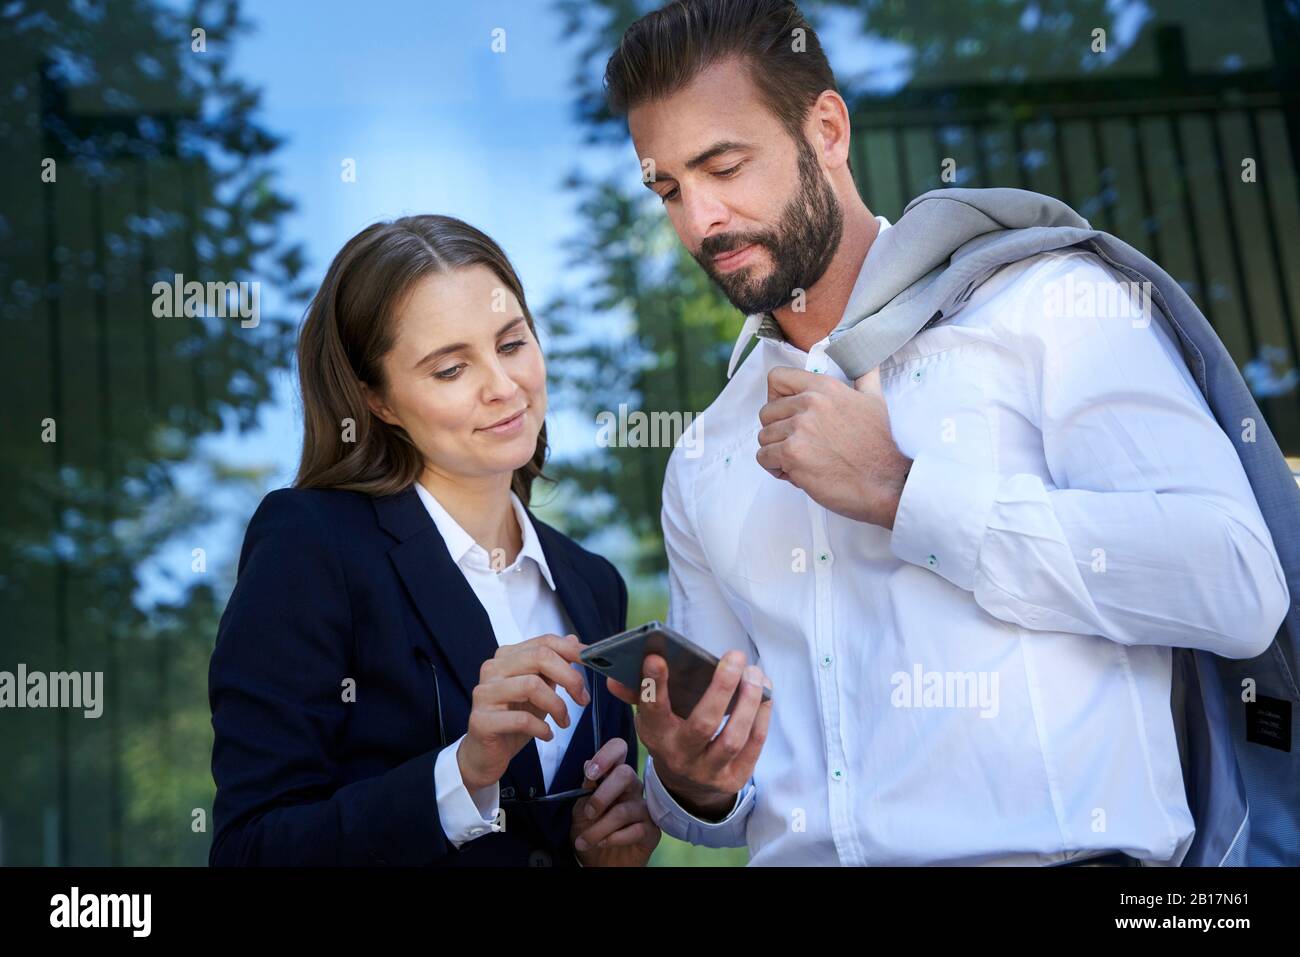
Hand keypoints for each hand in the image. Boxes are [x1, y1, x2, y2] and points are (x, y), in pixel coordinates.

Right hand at [457, 633, 590, 792]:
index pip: (544, 642)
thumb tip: (574, 640)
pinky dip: (541, 727)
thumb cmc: (513, 720)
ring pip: (531, 685)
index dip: (572, 650)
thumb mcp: (540, 691)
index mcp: (507, 657)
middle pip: (539, 657)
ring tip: (564, 721)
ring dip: (557, 706)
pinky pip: (520, 719)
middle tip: (582, 698)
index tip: (592, 663)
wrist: (486, 755)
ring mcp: (485, 693)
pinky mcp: (481, 720)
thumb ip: (553, 666)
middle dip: (569, 677)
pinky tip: (547, 735)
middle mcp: (493, 669)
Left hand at [570, 737, 659, 865]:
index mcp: (614, 777)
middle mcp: (633, 789)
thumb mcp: (581, 810)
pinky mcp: (651, 831)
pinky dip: (613, 838)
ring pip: (624, 810)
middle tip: (589, 813)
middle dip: (602, 795)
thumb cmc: (591, 832)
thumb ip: (586, 788)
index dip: (607, 755)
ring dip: (598, 829)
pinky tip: (603, 844)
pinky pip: (635, 830)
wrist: (599, 863)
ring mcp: (644, 809)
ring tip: (584, 841)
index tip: (591, 773)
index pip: (619, 750)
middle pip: (626, 774)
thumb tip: (587, 764)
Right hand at [607, 649, 770, 819]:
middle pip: (703, 725)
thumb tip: (614, 675)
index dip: (653, 685)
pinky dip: (761, 717)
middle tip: (735, 656)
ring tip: (755, 673)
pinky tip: (764, 693)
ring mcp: (709, 771)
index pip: (652, 711)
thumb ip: (638, 692)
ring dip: (748, 702)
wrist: (687, 784)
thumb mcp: (651, 717)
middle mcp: (681, 756)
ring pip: (732, 738)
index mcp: (656, 736)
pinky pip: (753, 746)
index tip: (656, 657)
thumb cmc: (671, 734)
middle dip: (721, 688)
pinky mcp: (734, 779)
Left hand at [756, 365, 912, 527]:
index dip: (775, 398)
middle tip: (798, 445)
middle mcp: (810, 403)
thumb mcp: (874, 401)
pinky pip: (764, 457)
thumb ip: (865, 377)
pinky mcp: (792, 453)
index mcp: (824, 387)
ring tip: (801, 461)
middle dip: (777, 431)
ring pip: (764, 437)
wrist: (884, 481)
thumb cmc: (877, 446)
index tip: (785, 413)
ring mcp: (799, 428)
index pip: (777, 378)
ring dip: (777, 452)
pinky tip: (797, 473)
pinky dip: (776, 469)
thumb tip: (868, 361)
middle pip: (766, 413)